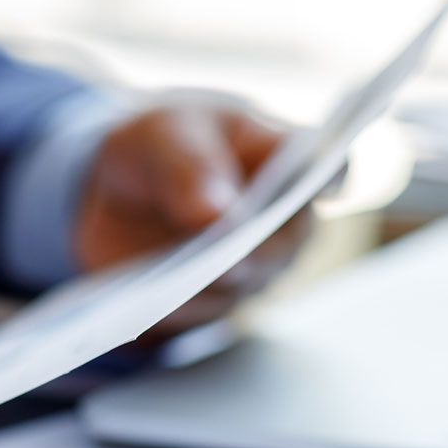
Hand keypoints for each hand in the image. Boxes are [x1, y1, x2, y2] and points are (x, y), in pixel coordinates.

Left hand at [75, 100, 308, 337]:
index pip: (326, 167)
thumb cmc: (161, 145)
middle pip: (288, 239)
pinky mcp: (218, 299)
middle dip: (255, 247)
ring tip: (175, 278)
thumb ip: (190, 167)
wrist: (118, 190)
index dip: (329, 179)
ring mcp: (257, 264)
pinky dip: (178, 305)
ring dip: (213, 281)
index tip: (321, 188)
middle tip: (224, 254)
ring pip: (248, 282)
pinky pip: (204, 311)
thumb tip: (220, 216)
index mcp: (284, 154)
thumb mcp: (163, 137)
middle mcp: (285, 216)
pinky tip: (149, 297)